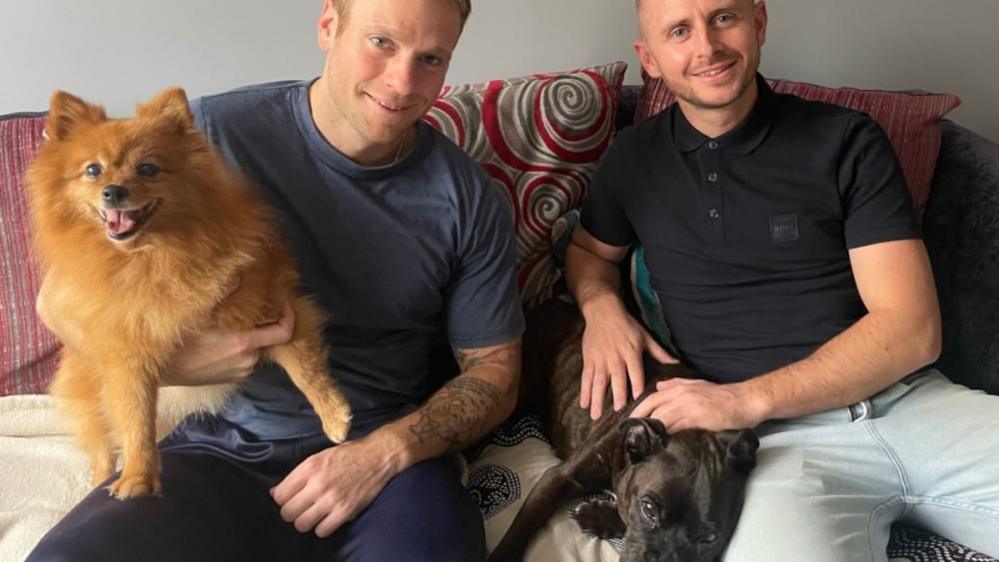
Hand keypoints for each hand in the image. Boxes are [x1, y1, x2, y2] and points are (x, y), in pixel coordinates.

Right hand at [162, 301, 295, 385]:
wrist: (157, 372)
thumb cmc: (176, 342)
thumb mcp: (196, 314)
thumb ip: (221, 293)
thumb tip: (238, 275)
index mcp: (244, 344)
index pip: (284, 332)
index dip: (289, 317)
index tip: (284, 303)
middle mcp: (248, 360)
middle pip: (268, 338)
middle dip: (264, 322)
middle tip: (254, 306)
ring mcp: (241, 371)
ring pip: (256, 348)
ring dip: (251, 335)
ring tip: (235, 321)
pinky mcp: (231, 378)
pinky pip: (244, 359)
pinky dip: (241, 348)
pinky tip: (224, 338)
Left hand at [271, 435, 398, 537]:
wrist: (378, 456)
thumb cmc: (349, 455)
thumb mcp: (319, 457)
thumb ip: (298, 474)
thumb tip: (275, 492)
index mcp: (309, 467)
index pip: (280, 496)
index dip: (283, 500)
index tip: (291, 499)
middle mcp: (318, 483)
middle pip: (288, 513)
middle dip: (292, 513)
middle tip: (301, 509)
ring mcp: (332, 498)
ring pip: (302, 525)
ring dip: (306, 522)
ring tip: (314, 515)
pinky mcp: (345, 510)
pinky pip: (322, 531)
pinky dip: (322, 528)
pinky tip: (327, 518)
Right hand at [580, 294, 676, 419]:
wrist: (603, 311)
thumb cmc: (627, 325)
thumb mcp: (645, 336)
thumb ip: (659, 353)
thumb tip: (676, 364)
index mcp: (631, 352)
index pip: (635, 370)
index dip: (636, 383)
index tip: (637, 397)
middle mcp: (615, 357)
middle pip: (616, 378)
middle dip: (617, 394)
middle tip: (617, 410)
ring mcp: (600, 359)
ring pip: (598, 381)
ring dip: (597, 398)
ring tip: (596, 415)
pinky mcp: (589, 359)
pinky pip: (586, 378)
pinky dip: (584, 391)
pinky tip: (584, 405)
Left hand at [629, 378, 765, 432]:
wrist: (746, 400)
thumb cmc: (724, 396)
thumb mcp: (698, 385)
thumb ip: (677, 385)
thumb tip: (659, 386)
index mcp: (680, 387)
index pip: (652, 398)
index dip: (639, 410)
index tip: (630, 422)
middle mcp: (682, 394)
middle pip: (653, 407)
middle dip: (640, 420)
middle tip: (630, 434)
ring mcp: (689, 405)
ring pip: (662, 417)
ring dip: (651, 429)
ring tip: (642, 441)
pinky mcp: (699, 417)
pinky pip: (678, 426)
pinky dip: (667, 434)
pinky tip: (662, 443)